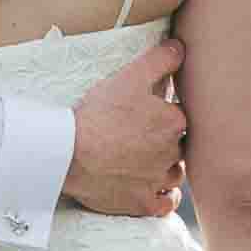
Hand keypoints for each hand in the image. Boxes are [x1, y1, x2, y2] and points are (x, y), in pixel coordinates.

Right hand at [59, 38, 188, 216]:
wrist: (69, 154)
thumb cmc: (98, 114)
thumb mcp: (129, 76)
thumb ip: (160, 59)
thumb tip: (181, 47)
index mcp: (173, 121)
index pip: (181, 115)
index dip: (166, 112)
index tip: (148, 113)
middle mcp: (172, 153)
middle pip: (180, 145)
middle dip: (167, 141)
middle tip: (142, 135)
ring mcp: (158, 180)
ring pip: (175, 174)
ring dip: (166, 168)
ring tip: (145, 160)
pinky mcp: (143, 203)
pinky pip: (166, 203)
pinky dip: (163, 196)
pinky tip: (152, 187)